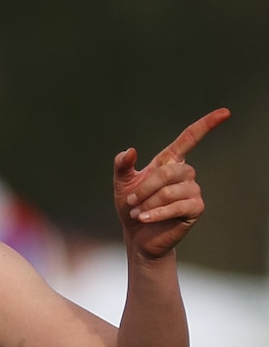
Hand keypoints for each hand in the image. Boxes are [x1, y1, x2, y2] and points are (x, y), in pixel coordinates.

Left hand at [113, 108, 229, 257]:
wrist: (137, 234)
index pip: (190, 138)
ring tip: (137, 212)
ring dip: (148, 202)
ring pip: (170, 191)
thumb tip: (130, 151)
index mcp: (169, 162)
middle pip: (167, 172)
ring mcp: (192, 190)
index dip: (206, 125)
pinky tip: (144, 218)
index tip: (224, 112)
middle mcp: (185, 173)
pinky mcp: (195, 208)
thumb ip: (122, 165)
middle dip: (145, 188)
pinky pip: (177, 206)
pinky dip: (157, 213)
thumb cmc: (132, 205)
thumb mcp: (122, 183)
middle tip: (131, 201)